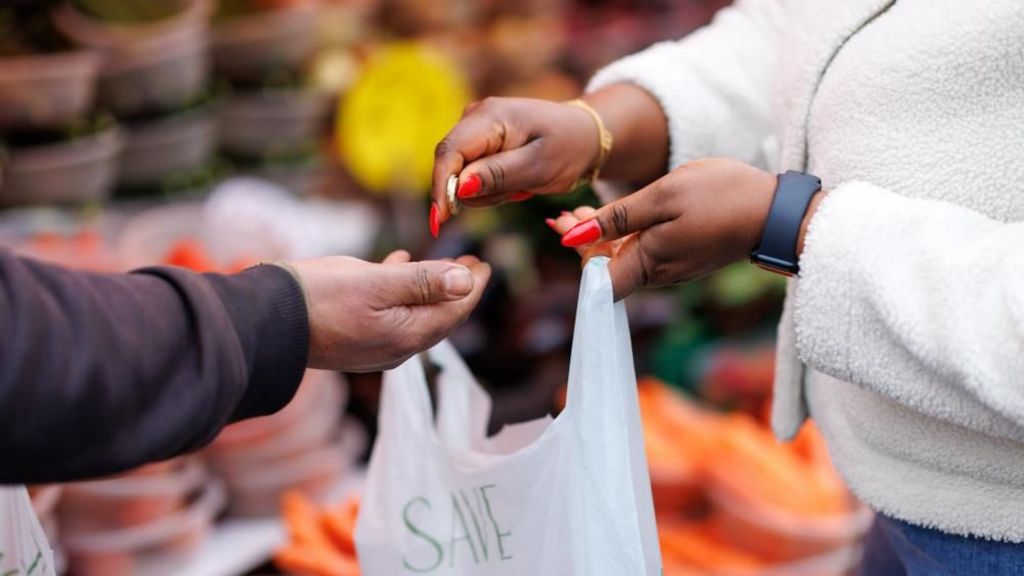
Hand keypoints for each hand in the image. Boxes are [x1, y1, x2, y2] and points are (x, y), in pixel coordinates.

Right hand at [289, 251, 490, 371]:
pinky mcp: (353, 337)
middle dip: (458, 289)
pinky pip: (390, 312)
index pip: (454, 311)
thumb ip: (423, 283)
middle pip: (439, 317)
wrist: (263, 320)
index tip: (486, 263)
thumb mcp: (376, 283)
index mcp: (406, 336)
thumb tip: (465, 282)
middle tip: (472, 262)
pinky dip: (400, 289)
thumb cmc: (318, 298)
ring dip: (432, 287)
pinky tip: (397, 264)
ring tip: (443, 262)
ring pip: (416, 313)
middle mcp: (395, 347)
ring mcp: (373, 345)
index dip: (473, 286)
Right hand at [431, 97, 600, 221]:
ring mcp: (475, 131)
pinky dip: (493, 188)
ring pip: (461, 177)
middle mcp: (474, 118)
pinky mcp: (480, 145)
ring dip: (489, 192)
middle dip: (477, 192)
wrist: (585, 136)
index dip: (441, 187)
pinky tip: (517, 182)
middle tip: (518, 192)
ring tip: (523, 185)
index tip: (440, 220)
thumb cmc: (568, 147)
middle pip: (452, 167)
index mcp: (488, 116)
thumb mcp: (538, 166)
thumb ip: (497, 175)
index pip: (449, 152)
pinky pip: (472, 177)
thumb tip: (458, 186)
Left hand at [555, 158, 783, 299]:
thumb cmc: (721, 197)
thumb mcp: (663, 196)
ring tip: (579, 210)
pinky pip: (643, 251)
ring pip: (623, 257)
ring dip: (600, 236)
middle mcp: (657, 274)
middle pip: (606, 267)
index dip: (576, 256)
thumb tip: (574, 236)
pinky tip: (616, 215)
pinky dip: (623, 234)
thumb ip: (618, 217)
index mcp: (647, 263)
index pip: (596, 281)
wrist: (775, 211)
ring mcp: (672, 267)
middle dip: (582, 240)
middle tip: (562, 213)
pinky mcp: (683, 257)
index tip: (562, 225)